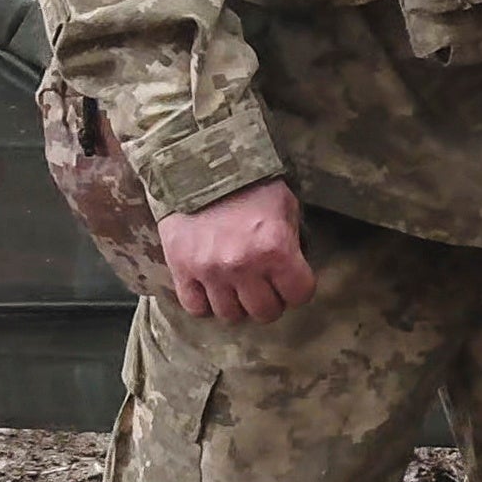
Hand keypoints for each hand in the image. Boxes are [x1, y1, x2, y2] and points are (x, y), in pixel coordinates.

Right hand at [158, 181, 315, 323]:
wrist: (200, 166)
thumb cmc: (251, 185)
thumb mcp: (286, 207)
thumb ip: (293, 241)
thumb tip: (294, 269)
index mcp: (276, 249)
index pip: (299, 294)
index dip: (299, 289)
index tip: (293, 281)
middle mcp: (243, 266)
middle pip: (265, 311)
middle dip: (271, 301)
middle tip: (267, 287)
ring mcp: (210, 271)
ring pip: (230, 315)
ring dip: (238, 304)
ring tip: (239, 288)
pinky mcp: (182, 270)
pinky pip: (195, 307)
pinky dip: (206, 303)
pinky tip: (213, 289)